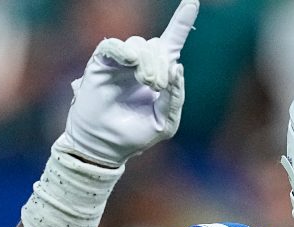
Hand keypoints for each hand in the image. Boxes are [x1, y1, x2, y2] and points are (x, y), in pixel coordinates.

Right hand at [56, 0, 198, 166]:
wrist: (105, 145)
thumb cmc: (135, 135)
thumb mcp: (165, 122)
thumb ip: (175, 97)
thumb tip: (176, 67)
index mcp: (158, 73)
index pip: (172, 42)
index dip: (182, 21)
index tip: (193, 1)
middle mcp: (140, 63)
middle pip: (157, 45)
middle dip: (162, 65)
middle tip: (156, 86)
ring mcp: (120, 62)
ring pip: (140, 44)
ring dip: (148, 64)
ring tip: (146, 84)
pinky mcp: (101, 63)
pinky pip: (114, 45)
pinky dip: (124, 51)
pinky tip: (130, 62)